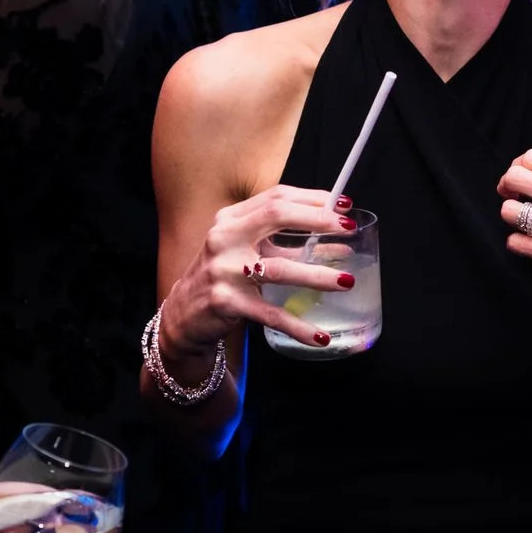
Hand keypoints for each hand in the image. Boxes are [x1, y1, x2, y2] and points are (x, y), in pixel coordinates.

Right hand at [158, 185, 355, 362]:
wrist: (182, 314)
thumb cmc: (221, 276)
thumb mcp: (243, 250)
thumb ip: (281, 240)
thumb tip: (335, 237)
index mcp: (230, 219)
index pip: (276, 197)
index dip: (313, 198)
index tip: (342, 205)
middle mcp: (224, 238)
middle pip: (277, 215)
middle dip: (318, 220)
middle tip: (349, 230)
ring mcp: (223, 270)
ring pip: (280, 268)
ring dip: (317, 275)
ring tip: (346, 281)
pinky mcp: (226, 302)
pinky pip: (270, 314)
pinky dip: (298, 327)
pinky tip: (320, 336)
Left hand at [498, 148, 531, 331]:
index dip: (518, 166)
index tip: (520, 178)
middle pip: (514, 177)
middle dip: (506, 186)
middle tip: (512, 196)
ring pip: (509, 211)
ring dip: (512, 216)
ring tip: (524, 222)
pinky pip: (515, 242)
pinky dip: (518, 243)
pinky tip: (531, 244)